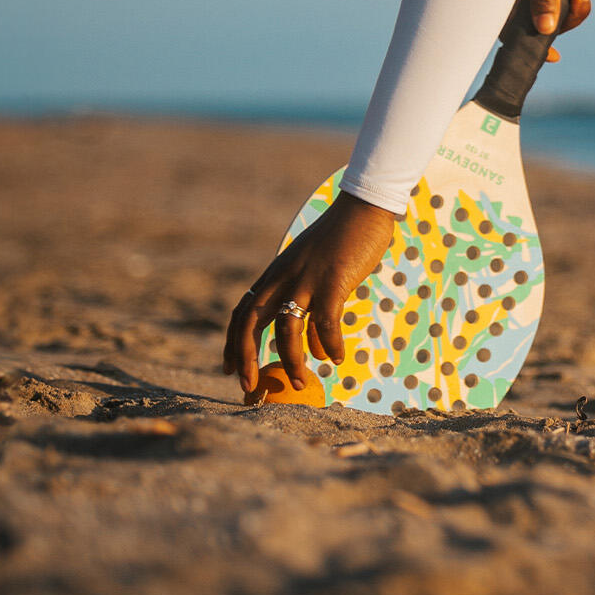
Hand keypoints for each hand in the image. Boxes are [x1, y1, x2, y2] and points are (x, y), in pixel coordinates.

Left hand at [224, 191, 397, 395]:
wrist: (364, 206)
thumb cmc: (342, 236)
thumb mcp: (312, 265)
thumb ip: (305, 294)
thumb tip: (314, 339)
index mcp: (276, 272)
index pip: (242, 310)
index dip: (232, 343)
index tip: (230, 369)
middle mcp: (284, 276)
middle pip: (251, 323)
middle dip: (245, 359)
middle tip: (248, 387)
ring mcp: (307, 279)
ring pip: (286, 330)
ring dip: (292, 362)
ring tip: (302, 383)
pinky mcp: (333, 281)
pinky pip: (325, 323)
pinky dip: (329, 345)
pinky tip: (337, 357)